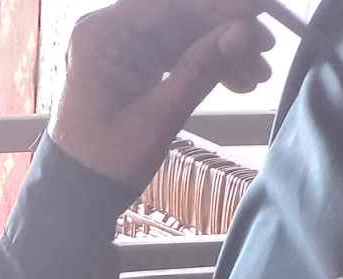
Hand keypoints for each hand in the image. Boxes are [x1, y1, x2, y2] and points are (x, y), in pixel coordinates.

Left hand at [49, 0, 276, 191]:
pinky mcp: (132, 61)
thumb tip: (245, 32)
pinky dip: (206, 63)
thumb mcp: (159, 117)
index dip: (220, 8)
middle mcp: (109, 30)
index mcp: (103, 33)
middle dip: (225, 30)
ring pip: (184, 33)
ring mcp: (120, 45)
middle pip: (180, 16)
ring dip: (222, 49)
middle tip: (266, 49)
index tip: (261, 13)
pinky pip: (177, 51)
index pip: (171, 5)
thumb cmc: (107, 161)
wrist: (77, 195)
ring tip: (256, 75)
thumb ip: (202, 69)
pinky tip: (238, 79)